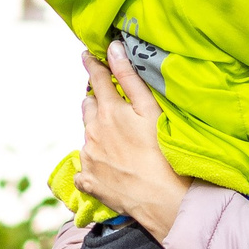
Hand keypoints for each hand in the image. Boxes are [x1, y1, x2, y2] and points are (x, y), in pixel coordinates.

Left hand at [76, 44, 191, 236]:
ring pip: (87, 136)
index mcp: (108, 112)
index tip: (87, 55)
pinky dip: (93, 164)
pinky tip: (108, 168)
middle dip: (95, 100)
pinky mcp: (90, 182)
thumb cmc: (163, 152)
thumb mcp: (150, 110)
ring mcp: (89, 158)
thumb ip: (129, 78)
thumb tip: (112, 48)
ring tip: (116, 138)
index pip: (96, 80)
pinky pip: (85, 169)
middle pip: (87, 107)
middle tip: (110, 103)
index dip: (93, 65)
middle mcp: (92, 132)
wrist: (162, 200)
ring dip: (97, 131)